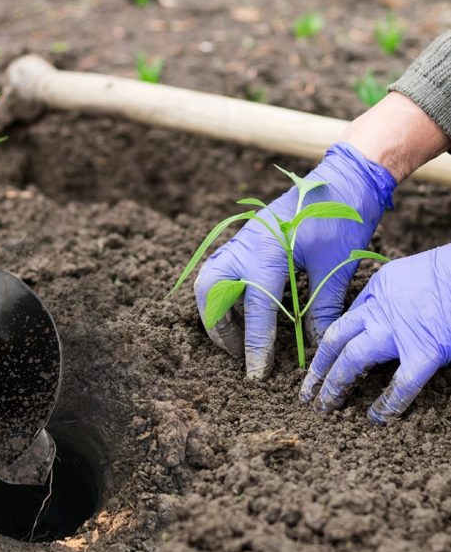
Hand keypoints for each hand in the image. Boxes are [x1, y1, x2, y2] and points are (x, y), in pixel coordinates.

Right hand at [194, 142, 395, 378]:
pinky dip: (222, 294)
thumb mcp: (335, 267)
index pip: (255, 308)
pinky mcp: (246, 239)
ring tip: (234, 335)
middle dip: (218, 326)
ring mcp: (241, 240)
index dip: (256, 344)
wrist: (343, 178)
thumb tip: (315, 345)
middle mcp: (245, 245)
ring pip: (209, 279)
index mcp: (266, 251)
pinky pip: (220, 270)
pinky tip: (240, 309)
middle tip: (237, 351)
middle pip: (210, 290)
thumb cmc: (342, 218)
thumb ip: (321, 308)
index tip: (256, 373)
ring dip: (215, 310)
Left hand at [300, 246, 450, 423]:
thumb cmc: (449, 271)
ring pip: (353, 360)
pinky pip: (401, 384)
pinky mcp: (424, 352)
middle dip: (318, 367)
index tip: (322, 361)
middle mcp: (379, 310)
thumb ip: (391, 296)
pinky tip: (376, 418)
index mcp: (377, 289)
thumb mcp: (409, 274)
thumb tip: (386, 315)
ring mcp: (397, 333)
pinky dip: (388, 404)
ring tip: (325, 405)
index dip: (331, 344)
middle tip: (306, 391)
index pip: (346, 320)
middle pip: (336, 340)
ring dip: (336, 384)